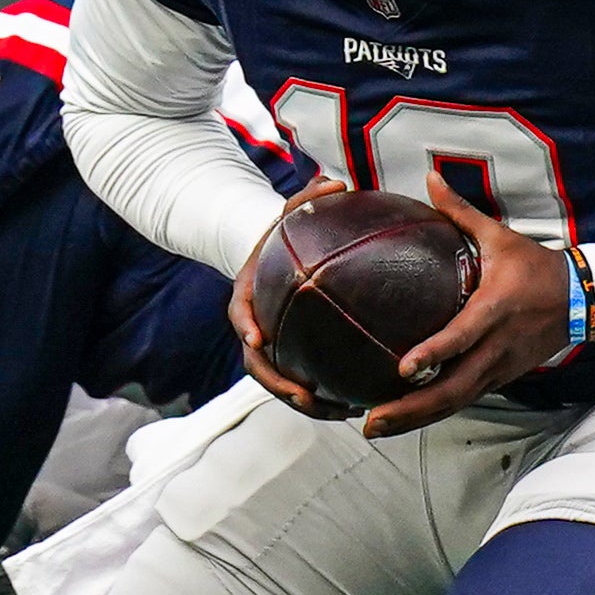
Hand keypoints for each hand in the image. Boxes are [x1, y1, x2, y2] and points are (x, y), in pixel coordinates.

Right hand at [229, 174, 346, 418]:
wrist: (281, 258)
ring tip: (338, 412)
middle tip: (303, 396)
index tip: (256, 339)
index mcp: (247, 294)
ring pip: (281, 383)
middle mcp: (254, 326)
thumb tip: (335, 182)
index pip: (239, 313)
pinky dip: (324, 399)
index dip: (245, 326)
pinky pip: (304, 383)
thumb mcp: (294, 211)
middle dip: (277, 384)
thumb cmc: (288, 232)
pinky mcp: (292, 359)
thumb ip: (309, 197)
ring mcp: (272, 346)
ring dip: (304, 403)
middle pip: (258, 364)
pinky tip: (355, 407)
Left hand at [357, 188, 573, 437]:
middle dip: (412, 409)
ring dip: (417, 418)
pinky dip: (434, 413)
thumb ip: (460, 212)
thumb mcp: (500, 237)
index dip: (435, 354)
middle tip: (372, 421)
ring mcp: (500, 369)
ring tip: (376, 427)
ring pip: (456, 402)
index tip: (404, 368)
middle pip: (453, 389)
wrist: (582, 299)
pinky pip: (464, 400)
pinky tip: (404, 420)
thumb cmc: (535, 267)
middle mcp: (496, 347)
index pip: (462, 337)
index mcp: (494, 310)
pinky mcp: (501, 379)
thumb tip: (429, 178)